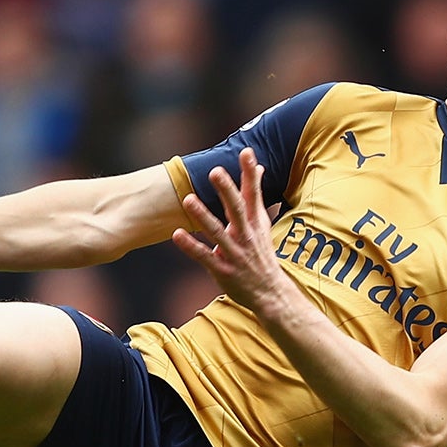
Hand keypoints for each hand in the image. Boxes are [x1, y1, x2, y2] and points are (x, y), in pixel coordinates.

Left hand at [171, 149, 291, 320]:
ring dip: (203, 216)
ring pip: (218, 233)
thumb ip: (256, 195)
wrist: (270, 294)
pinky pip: (206, 257)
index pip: (253, 195)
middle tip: (215, 171)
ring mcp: (235, 254)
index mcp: (255, 224)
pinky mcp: (223, 271)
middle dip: (227, 191)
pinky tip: (176, 234)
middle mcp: (246, 236)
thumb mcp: (262, 224)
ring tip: (188, 199)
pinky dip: (191, 247)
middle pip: (237, 210)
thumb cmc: (261, 255)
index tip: (246, 152)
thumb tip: (259, 167)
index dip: (250, 174)